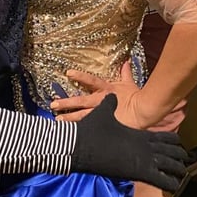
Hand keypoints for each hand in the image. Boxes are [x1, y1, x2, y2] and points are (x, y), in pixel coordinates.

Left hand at [51, 63, 187, 131]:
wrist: (143, 110)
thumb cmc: (136, 96)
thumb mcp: (130, 83)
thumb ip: (125, 73)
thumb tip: (125, 62)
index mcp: (106, 90)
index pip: (90, 80)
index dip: (79, 76)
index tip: (67, 73)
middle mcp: (100, 101)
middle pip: (80, 101)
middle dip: (66, 102)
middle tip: (53, 104)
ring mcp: (101, 114)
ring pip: (81, 116)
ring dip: (69, 118)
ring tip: (57, 121)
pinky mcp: (103, 125)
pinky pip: (90, 128)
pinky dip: (81, 131)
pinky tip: (71, 135)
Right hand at [71, 95, 187, 191]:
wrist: (80, 144)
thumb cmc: (92, 130)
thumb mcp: (103, 112)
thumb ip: (111, 104)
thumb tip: (112, 96)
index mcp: (141, 134)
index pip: (167, 138)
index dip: (175, 144)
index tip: (180, 148)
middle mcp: (146, 146)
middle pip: (173, 152)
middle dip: (180, 158)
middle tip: (186, 163)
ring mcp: (144, 159)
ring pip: (171, 166)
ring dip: (178, 171)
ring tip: (183, 176)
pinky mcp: (138, 172)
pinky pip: (161, 180)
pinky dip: (170, 183)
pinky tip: (175, 186)